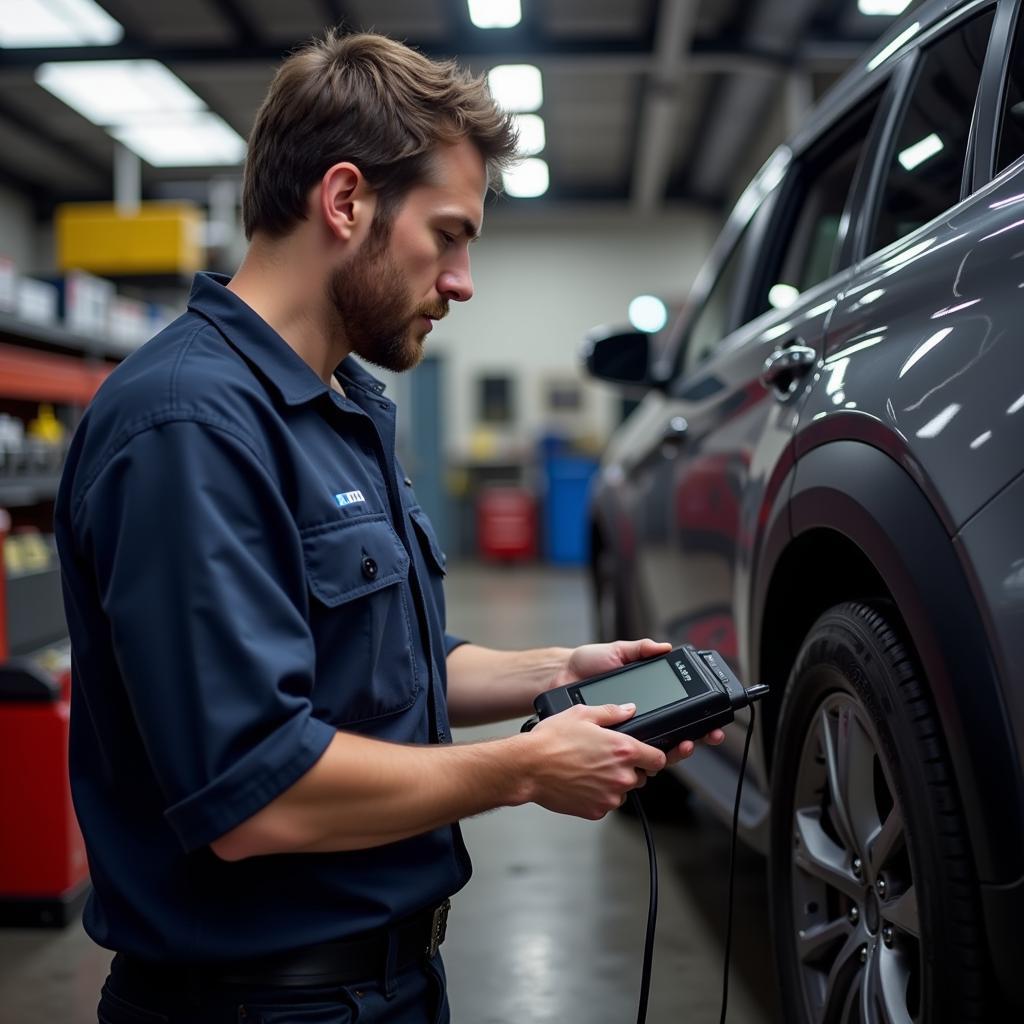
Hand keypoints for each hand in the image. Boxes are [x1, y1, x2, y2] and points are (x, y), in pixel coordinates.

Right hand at [525, 702, 665, 819]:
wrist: (528, 767)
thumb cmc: (551, 741)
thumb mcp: (582, 714)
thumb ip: (612, 712)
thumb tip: (629, 709)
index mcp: (623, 749)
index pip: (659, 759)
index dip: (653, 755)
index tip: (647, 755)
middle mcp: (621, 775)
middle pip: (641, 776)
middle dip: (628, 768)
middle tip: (603, 758)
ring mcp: (610, 796)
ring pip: (623, 791)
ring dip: (613, 782)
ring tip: (588, 769)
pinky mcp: (597, 811)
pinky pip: (606, 803)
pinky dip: (598, 795)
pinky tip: (581, 781)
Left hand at [550, 638, 727, 765]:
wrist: (559, 678)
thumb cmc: (587, 665)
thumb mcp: (617, 651)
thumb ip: (641, 649)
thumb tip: (665, 648)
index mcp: (646, 699)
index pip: (678, 714)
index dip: (698, 721)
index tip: (711, 725)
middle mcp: (639, 719)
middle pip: (674, 737)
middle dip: (693, 740)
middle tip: (702, 738)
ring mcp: (625, 734)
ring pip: (657, 753)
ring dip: (674, 753)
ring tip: (683, 745)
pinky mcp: (609, 746)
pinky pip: (629, 759)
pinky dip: (644, 761)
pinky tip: (652, 757)